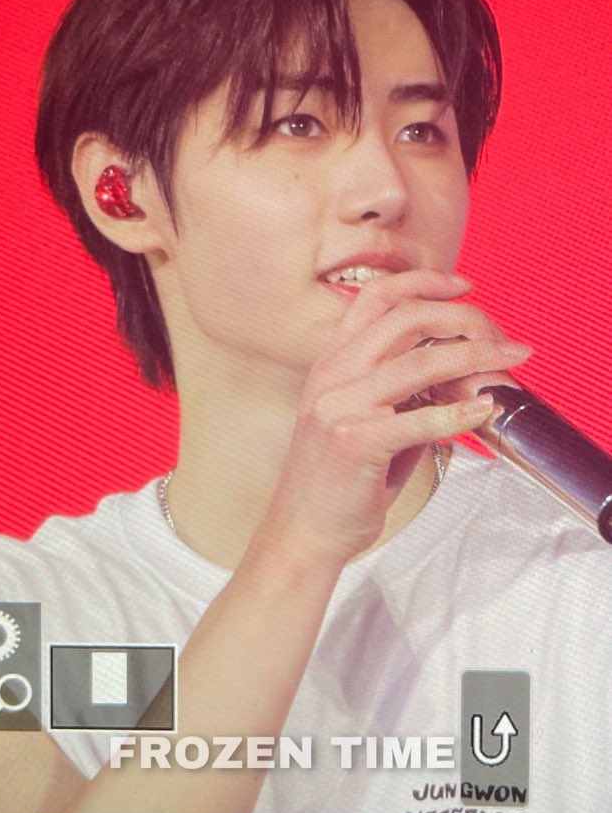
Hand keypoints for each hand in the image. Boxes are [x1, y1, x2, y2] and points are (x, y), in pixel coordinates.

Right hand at [267, 270, 530, 563]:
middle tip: (500, 335)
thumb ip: (407, 391)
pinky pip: (419, 419)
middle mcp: (333, 374)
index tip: (463, 286)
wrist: (303, 531)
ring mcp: (340, 406)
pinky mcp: (353, 441)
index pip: (377, 298)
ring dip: (476, 355)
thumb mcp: (368, 419)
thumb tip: (463, 373)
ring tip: (509, 361)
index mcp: (332, 362)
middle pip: (406, 319)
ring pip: (420, 362)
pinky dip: (460, 412)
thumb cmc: (339, 480)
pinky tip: (484, 409)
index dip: (423, 282)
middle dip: (463, 318)